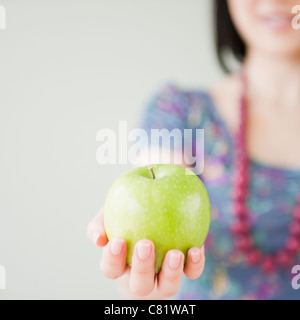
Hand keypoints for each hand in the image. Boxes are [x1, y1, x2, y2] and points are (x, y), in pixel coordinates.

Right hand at [87, 208, 204, 297]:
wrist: (156, 213)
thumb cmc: (128, 215)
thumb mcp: (111, 213)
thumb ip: (100, 222)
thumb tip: (98, 238)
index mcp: (121, 263)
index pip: (111, 269)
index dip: (113, 259)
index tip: (117, 240)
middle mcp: (143, 274)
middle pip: (140, 284)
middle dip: (142, 268)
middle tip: (145, 244)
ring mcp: (165, 274)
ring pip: (167, 286)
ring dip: (171, 273)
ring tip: (174, 254)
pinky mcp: (186, 267)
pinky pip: (192, 273)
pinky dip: (195, 265)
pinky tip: (195, 249)